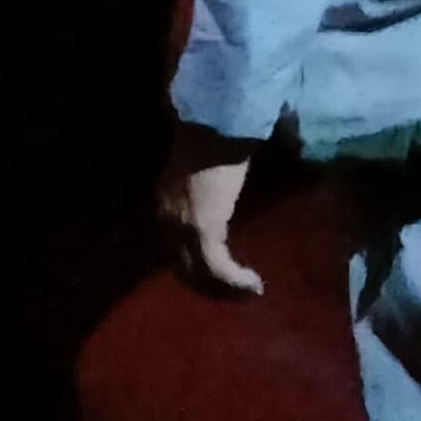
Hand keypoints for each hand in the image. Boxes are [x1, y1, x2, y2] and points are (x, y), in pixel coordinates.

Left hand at [156, 122, 264, 298]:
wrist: (218, 124)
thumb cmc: (217, 137)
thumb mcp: (204, 171)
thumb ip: (207, 190)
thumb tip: (223, 200)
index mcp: (166, 203)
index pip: (173, 249)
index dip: (194, 269)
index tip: (217, 280)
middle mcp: (167, 218)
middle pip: (182, 267)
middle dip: (208, 287)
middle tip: (234, 296)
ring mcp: (182, 225)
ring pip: (200, 273)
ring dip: (225, 289)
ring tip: (249, 294)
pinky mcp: (204, 229)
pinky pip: (218, 266)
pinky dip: (235, 280)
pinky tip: (254, 284)